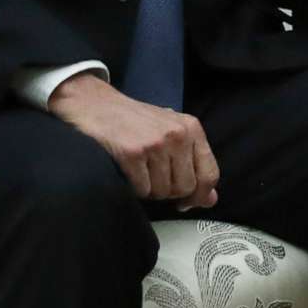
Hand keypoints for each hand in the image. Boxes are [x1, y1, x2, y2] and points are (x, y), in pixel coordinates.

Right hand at [46, 72, 219, 207]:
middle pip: (185, 187)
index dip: (200, 195)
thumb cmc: (135, 122)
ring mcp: (155, 143)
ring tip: (140, 170)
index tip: (186, 202)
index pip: (210, 173)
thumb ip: (193, 163)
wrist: (96, 106)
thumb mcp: (171, 133)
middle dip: (169, 191)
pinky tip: (128, 171)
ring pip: (162, 192)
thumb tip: (210, 200)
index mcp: (192, 128)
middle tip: (154, 177)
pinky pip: (142, 190)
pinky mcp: (133, 153)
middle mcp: (178, 134)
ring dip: (150, 189)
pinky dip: (134, 188)